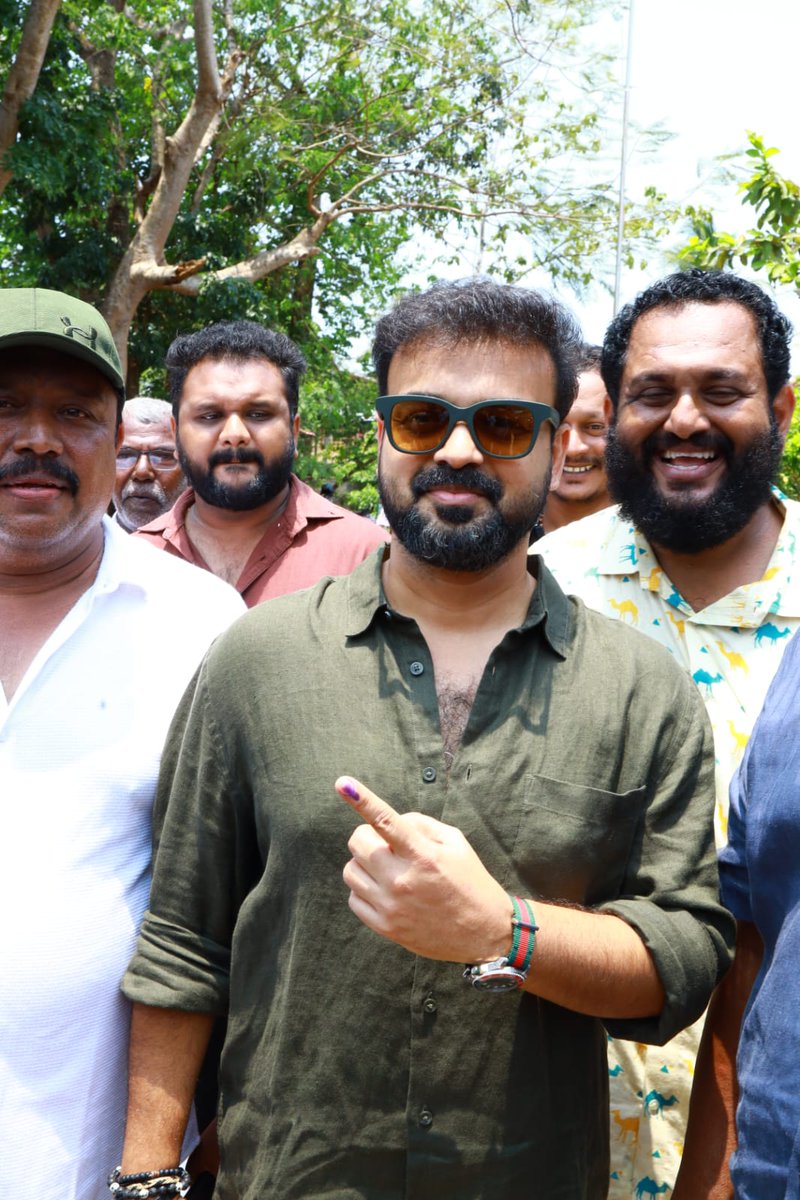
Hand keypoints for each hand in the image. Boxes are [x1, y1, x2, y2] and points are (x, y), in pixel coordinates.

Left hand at [336, 775, 510, 962]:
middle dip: (368, 837)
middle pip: (358, 843)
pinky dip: (364, 890)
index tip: (342, 783)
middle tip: (385, 846)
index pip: (386, 821)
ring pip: (350, 870)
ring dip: (364, 864)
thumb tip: (389, 819)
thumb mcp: (456, 843)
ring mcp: (391, 905)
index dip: (362, 799)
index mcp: (423, 854)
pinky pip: (353, 898)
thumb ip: (421, 824)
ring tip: (387, 870)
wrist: (482, 933)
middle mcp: (403, 879)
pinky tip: (385, 891)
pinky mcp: (384, 926)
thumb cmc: (470, 881)